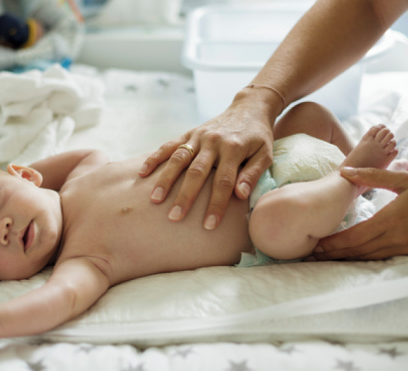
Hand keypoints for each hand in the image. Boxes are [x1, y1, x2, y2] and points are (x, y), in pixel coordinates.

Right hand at [139, 92, 275, 229]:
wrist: (249, 108)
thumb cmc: (259, 137)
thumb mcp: (265, 154)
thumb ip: (253, 173)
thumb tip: (240, 195)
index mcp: (234, 148)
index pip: (224, 181)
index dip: (216, 204)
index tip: (208, 225)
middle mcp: (213, 142)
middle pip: (197, 172)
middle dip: (185, 196)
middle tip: (175, 217)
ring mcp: (199, 136)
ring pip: (179, 158)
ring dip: (166, 179)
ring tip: (155, 199)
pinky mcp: (189, 133)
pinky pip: (169, 145)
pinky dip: (155, 158)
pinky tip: (143, 173)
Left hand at [313, 167, 407, 259]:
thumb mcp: (405, 179)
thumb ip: (372, 176)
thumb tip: (344, 172)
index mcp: (391, 220)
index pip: (355, 236)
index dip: (333, 242)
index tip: (315, 243)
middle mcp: (396, 238)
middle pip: (357, 251)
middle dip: (333, 254)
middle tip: (311, 255)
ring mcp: (404, 248)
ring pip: (368, 258)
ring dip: (346, 259)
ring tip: (325, 259)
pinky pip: (381, 258)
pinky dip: (363, 259)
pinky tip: (352, 258)